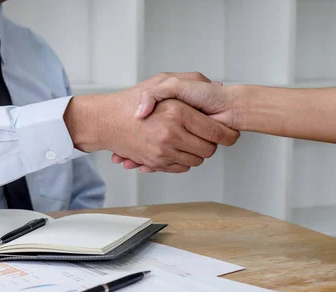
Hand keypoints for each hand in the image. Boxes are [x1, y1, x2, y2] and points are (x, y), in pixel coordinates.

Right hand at [112, 77, 239, 171]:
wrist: (105, 121)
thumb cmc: (132, 99)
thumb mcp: (162, 81)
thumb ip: (191, 80)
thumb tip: (218, 87)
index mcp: (177, 112)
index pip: (215, 131)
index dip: (227, 133)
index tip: (230, 132)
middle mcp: (171, 133)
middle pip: (209, 149)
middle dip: (212, 144)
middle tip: (208, 135)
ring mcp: (163, 151)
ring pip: (196, 160)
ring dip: (198, 152)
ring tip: (191, 140)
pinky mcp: (156, 163)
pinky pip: (182, 167)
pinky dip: (184, 160)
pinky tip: (178, 147)